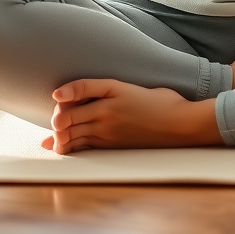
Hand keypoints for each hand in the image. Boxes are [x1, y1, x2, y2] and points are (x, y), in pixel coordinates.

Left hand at [41, 79, 219, 153]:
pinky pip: (82, 147)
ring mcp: (108, 131)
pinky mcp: (111, 145)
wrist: (178, 124)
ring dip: (59, 134)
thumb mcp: (129, 86)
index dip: (65, 93)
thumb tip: (69, 95)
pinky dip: (67, 147)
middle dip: (57, 118)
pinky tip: (57, 147)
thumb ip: (99, 89)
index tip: (56, 95)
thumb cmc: (159, 101)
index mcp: (113, 91)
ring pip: (72, 134)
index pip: (81, 88)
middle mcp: (107, 111)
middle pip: (70, 116)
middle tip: (58, 118)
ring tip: (56, 133)